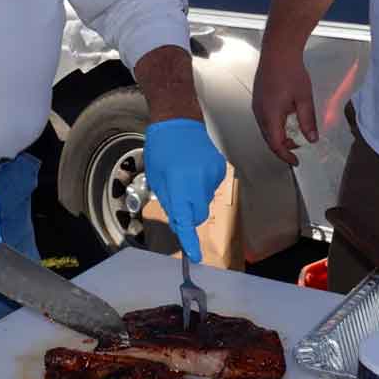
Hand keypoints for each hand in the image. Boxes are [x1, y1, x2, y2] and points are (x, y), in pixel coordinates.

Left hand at [144, 119, 225, 262]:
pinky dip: (202, 185)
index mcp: (180, 184)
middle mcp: (199, 181)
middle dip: (188, 213)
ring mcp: (212, 174)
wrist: (179, 122)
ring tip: (184, 175)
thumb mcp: (158, 178)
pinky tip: (195, 169)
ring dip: (195, 196)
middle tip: (176, 198)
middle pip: (198, 214)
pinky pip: (211, 187)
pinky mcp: (220, 169)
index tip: (194, 256)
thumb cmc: (162, 148)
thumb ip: (170, 201)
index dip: (190, 241)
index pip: (187, 220)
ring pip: (205, 200)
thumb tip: (179, 220)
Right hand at [252, 47, 316, 165]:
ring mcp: (257, 104)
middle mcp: (259, 112)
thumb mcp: (304, 99)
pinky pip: (264, 118)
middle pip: (268, 138)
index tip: (296, 161)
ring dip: (279, 135)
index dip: (286, 155)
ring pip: (266, 128)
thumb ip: (307, 121)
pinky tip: (286, 119)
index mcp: (270, 115)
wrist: (278, 51)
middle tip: (299, 147)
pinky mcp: (258, 98)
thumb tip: (311, 139)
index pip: (275, 144)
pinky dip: (275, 125)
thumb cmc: (292, 73)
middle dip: (283, 146)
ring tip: (295, 134)